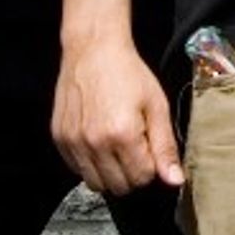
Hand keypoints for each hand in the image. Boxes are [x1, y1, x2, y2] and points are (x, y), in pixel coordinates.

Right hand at [52, 39, 183, 195]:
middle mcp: (94, 142)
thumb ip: (165, 146)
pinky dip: (89, 162)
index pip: (143, 178)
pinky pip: (76, 169)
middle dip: (131, 171)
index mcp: (122, 134)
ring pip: (96, 183)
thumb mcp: (156, 104)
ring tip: (114, 143)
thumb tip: (175, 180)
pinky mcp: (59, 137)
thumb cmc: (127, 72)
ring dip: (109, 171)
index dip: (150, 164)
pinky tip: (96, 138)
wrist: (92, 47)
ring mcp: (74, 141)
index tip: (147, 143)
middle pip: (119, 186)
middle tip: (132, 144)